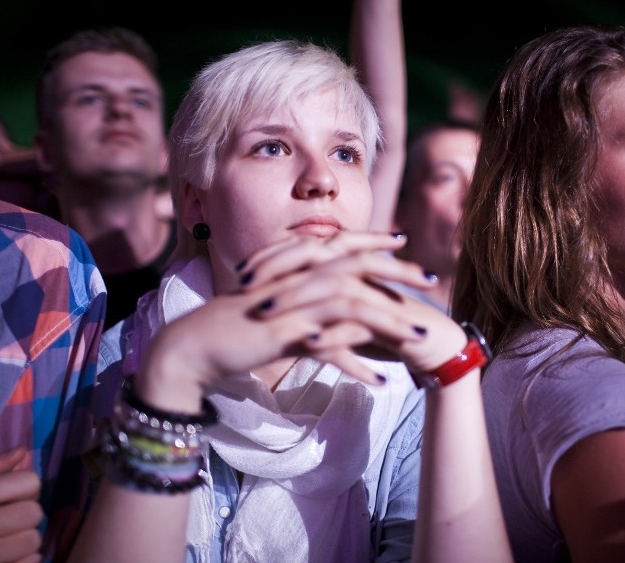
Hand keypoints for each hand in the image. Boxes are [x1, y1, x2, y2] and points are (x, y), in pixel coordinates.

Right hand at [0, 447, 42, 562]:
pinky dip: (23, 560)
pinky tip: (2, 558)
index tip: (8, 497)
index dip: (24, 487)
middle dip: (25, 514)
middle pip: (35, 512)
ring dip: (24, 539)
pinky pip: (31, 562)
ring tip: (1, 540)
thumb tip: (23, 452)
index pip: (30, 482)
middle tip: (6, 521)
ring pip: (35, 540)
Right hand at [138, 232, 466, 409]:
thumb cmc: (234, 324)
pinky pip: (329, 348)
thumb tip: (327, 293)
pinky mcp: (284, 335)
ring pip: (351, 304)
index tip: (404, 242)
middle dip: (397, 273)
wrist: (193, 344)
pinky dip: (356, 365)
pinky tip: (379, 382)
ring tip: (417, 340)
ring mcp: (291, 305)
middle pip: (357, 267)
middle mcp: (296, 279)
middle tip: (430, 282)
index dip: (375, 241)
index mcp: (294, 267)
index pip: (342, 244)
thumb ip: (300, 291)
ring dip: (388, 322)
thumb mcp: (273, 300)